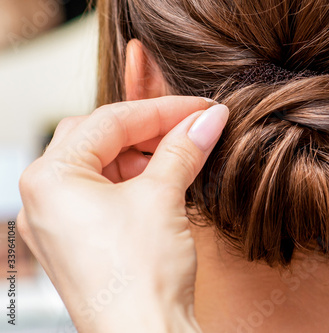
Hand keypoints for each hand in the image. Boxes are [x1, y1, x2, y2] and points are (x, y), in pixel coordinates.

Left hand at [17, 96, 228, 332]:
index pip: (110, 121)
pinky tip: (164, 182)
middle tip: (190, 126)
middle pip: (99, 139)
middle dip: (149, 129)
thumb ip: (184, 148)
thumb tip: (208, 119)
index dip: (163, 110)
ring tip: (182, 155)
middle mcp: (44, 199)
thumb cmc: (140, 277)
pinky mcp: (78, 241)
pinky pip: (104, 194)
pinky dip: (135, 181)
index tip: (201, 108)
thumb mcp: (163, 197)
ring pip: (103, 166)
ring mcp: (58, 222)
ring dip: (144, 155)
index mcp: (50, 179)